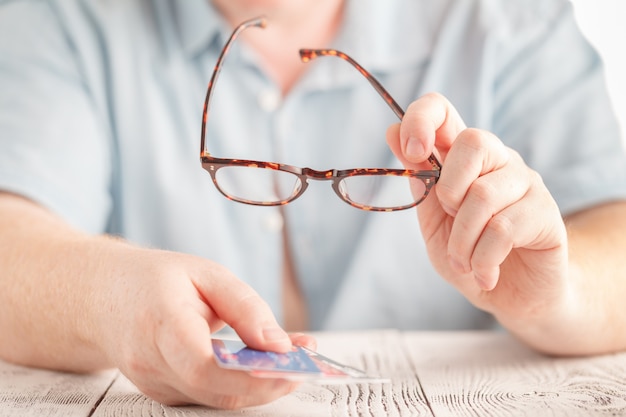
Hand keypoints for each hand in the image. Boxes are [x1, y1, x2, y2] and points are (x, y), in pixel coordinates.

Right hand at [90, 245, 315, 408]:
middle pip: (218, 393)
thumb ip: (245, 308)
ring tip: (300, 357)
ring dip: (263, 385)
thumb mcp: (206, 274)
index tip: (296, 365)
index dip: (254, 376)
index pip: (206, 368)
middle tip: (311, 361)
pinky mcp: (164, 393)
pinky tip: (267, 364)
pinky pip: (209, 396)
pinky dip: (243, 384)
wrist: (103, 296)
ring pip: (217, 400)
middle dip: (270, 384)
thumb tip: (281, 345)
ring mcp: (154, 385)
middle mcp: (152, 365)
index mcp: (160, 325)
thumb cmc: (157, 279)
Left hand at [386, 93, 568, 328]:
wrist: (513, 296)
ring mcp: (526, 184)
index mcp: (463, 160)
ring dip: (462, 241)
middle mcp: (499, 161)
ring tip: (463, 263)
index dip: (422, 119)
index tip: (411, 151)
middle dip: (449, 190)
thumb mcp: (433, 222)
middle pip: (474, 141)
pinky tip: (485, 273)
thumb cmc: (471, 255)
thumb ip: (419, 182)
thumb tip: (392, 132)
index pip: (444, 111)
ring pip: (483, 195)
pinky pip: (503, 228)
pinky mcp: (546, 213)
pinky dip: (482, 259)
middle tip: (450, 220)